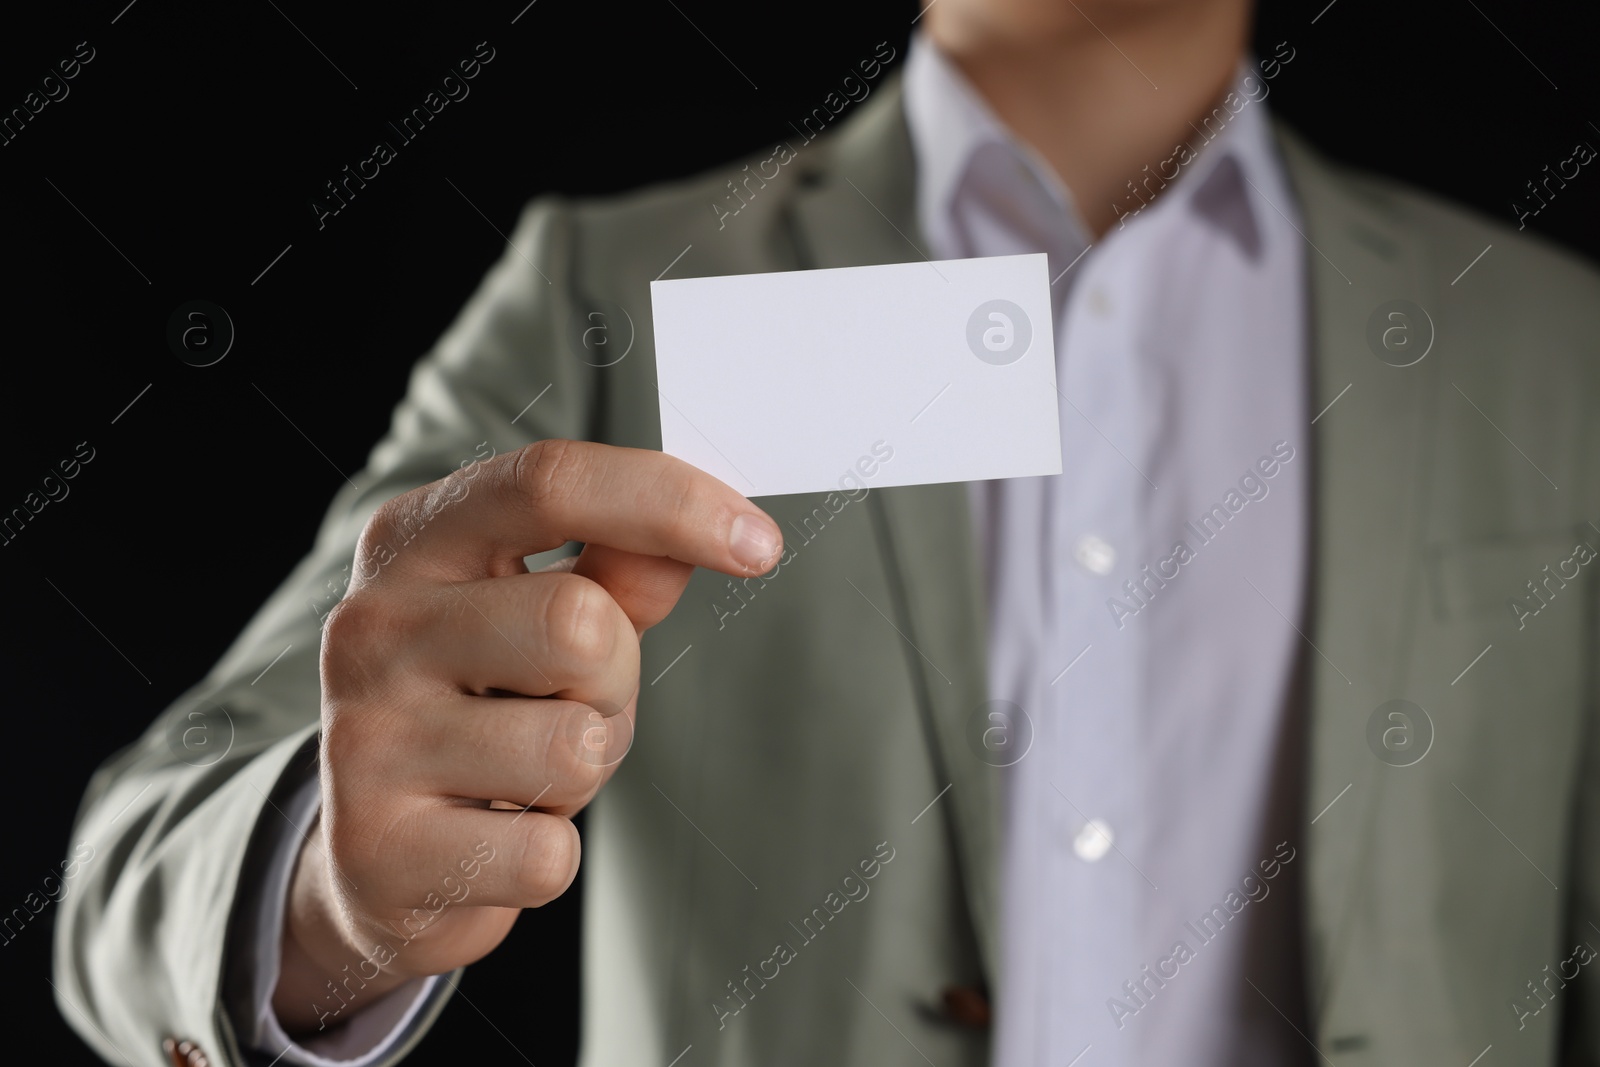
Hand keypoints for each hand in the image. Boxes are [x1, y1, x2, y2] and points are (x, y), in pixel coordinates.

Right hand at [272, 440, 782, 1032]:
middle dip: (616, 677)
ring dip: (583, 770)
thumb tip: (684, 542)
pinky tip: (489, 837)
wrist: (368, 854)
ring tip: (520, 772)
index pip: (549, 482)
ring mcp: (363, 737)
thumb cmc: (476, 711)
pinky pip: (547, 853)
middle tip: (568, 704)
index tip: (759, 543)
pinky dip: (546, 854)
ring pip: (573, 745)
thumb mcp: (541, 619)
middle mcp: (372, 624)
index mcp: (413, 540)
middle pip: (581, 623)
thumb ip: (616, 572)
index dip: (670, 502)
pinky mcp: (375, 849)